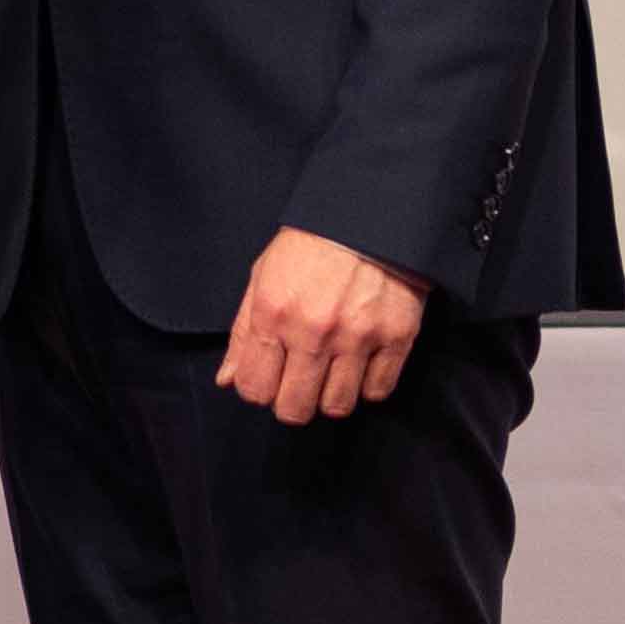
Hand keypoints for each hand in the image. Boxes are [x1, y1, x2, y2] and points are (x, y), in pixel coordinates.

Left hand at [219, 227, 426, 424]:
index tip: (269, 377)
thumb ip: (244, 333)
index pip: (255, 389)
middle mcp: (314, 331)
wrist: (369, 213)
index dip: (258, 389)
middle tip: (299, 382)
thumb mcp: (263, 277)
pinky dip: (368, 385)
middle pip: (294, 409)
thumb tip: (228, 380)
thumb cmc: (310, 244)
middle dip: (291, 402)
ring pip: (337, 406)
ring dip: (330, 395)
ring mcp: (358, 337)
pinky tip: (361, 363)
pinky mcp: (397, 337)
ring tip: (331, 371)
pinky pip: (378, 390)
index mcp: (274, 313)